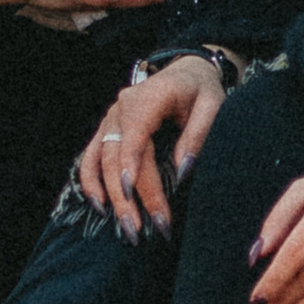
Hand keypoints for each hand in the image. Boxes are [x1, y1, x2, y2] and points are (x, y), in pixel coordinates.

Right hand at [76, 55, 224, 238]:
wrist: (186, 72)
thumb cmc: (201, 90)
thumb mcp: (213, 105)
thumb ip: (198, 136)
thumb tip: (181, 172)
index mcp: (148, 97)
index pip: (135, 135)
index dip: (131, 165)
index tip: (132, 195)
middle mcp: (122, 107)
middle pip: (118, 156)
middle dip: (129, 196)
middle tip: (143, 230)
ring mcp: (111, 119)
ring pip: (101, 161)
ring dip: (110, 197)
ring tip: (127, 228)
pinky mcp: (106, 131)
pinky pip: (90, 158)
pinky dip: (91, 182)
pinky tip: (100, 207)